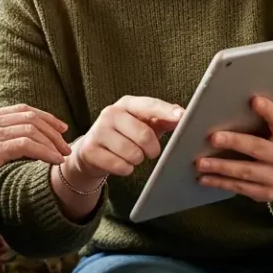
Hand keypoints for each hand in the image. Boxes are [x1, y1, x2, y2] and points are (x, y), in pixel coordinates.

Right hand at [0, 104, 69, 210]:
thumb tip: (13, 148)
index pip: (21, 110)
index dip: (44, 117)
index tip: (59, 128)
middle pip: (29, 116)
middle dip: (52, 129)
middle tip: (66, 143)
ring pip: (30, 129)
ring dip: (52, 142)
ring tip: (63, 155)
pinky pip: (25, 145)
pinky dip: (45, 152)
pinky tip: (53, 161)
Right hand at [62, 96, 182, 188]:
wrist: (91, 151)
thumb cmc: (124, 135)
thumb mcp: (143, 124)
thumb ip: (162, 119)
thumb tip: (182, 116)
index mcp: (127, 104)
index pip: (150, 105)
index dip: (166, 111)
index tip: (181, 117)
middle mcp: (111, 113)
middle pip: (144, 135)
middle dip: (152, 149)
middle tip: (149, 152)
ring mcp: (98, 130)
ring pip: (133, 154)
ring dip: (137, 160)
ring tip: (131, 155)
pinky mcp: (91, 149)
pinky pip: (121, 166)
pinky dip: (126, 169)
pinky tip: (119, 162)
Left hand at [195, 97, 272, 207]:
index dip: (269, 111)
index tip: (253, 100)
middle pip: (258, 149)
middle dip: (234, 142)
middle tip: (211, 137)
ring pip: (246, 172)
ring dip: (221, 167)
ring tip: (199, 161)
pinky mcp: (265, 193)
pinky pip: (239, 187)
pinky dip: (220, 182)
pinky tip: (204, 178)